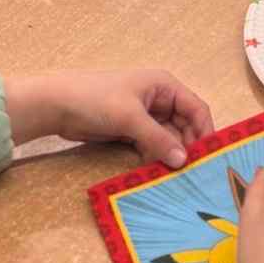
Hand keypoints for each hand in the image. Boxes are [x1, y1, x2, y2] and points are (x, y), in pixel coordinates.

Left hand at [4, 67, 212, 164]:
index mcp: (164, 85)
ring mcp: (144, 115)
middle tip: (192, 173)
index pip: (196, 108)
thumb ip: (159, 139)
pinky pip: (151, 145)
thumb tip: (184, 161)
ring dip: (171, 155)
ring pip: (168, 138)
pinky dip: (155, 157)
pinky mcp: (130, 130)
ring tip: (176, 177)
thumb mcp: (130, 118)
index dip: (204, 131)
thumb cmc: (95, 100)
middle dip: (187, 146)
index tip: (208, 157)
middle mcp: (158, 99)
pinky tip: (158, 172)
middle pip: (184, 125)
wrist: (55, 105)